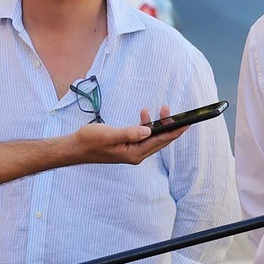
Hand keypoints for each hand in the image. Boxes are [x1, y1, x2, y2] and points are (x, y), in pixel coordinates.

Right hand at [70, 105, 184, 165]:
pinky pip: (143, 135)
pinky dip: (146, 125)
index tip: (188, 123)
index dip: (175, 131)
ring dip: (158, 123)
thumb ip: (129, 133)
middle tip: (176, 111)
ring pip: (152, 137)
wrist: (75, 148)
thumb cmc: (90, 141)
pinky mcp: (127, 146)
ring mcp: (132, 151)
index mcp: (135, 154)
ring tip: (162, 108)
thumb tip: (148, 131)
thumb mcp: (110, 134)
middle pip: (160, 140)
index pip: (161, 141)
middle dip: (170, 125)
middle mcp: (136, 155)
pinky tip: (144, 114)